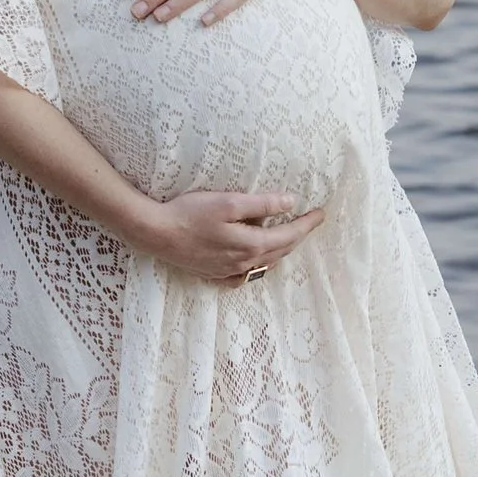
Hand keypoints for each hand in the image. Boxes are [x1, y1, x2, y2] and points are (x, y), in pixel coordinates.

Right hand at [140, 188, 325, 284]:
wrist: (156, 234)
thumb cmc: (190, 213)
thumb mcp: (229, 202)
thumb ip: (261, 204)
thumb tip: (290, 203)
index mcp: (251, 244)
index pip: (289, 233)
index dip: (307, 223)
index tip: (321, 213)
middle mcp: (244, 262)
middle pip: (281, 249)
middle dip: (299, 236)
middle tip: (311, 222)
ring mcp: (229, 271)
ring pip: (265, 262)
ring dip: (281, 250)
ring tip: (288, 236)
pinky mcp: (214, 273)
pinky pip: (245, 274)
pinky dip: (258, 266)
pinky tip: (256, 261)